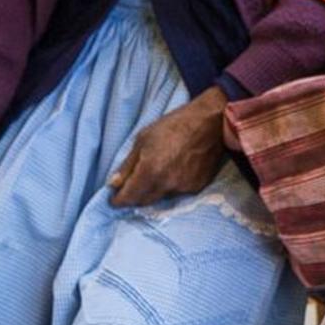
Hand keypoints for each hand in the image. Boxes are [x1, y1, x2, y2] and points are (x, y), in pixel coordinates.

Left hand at [108, 86, 228, 206]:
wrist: (211, 123)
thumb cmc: (174, 125)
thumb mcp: (143, 139)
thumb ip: (128, 165)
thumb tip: (113, 184)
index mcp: (150, 171)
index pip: (128, 197)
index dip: (118, 200)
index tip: (114, 199)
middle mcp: (166, 184)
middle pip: (144, 201)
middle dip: (134, 197)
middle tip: (130, 188)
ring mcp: (184, 187)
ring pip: (161, 197)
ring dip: (153, 191)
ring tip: (155, 176)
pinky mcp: (197, 186)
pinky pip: (178, 192)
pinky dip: (171, 186)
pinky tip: (173, 172)